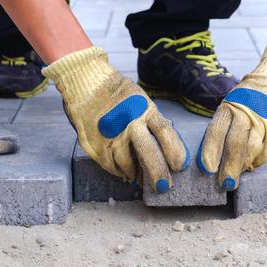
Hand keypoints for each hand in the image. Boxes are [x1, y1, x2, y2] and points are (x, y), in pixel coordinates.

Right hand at [42, 47, 187, 192]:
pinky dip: (117, 171)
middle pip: (148, 152)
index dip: (175, 151)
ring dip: (135, 173)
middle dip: (158, 172)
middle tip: (164, 186)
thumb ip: (150, 120)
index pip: (165, 133)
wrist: (85, 80)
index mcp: (144, 109)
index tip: (180, 166)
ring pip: (127, 163)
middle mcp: (129, 122)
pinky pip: (109, 165)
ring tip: (139, 177)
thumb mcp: (140, 99)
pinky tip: (122, 171)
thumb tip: (164, 146)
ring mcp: (111, 133)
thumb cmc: (117, 92)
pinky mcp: (94, 142)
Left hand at [197, 31, 266, 190]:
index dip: (211, 151)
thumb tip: (215, 157)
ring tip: (236, 179)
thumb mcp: (232, 104)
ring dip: (244, 166)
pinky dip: (259, 160)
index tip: (207, 169)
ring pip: (253, 149)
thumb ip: (225, 127)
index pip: (217, 130)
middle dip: (229, 166)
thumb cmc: (250, 98)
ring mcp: (265, 121)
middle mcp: (247, 113)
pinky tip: (253, 164)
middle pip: (236, 143)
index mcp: (230, 106)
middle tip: (225, 184)